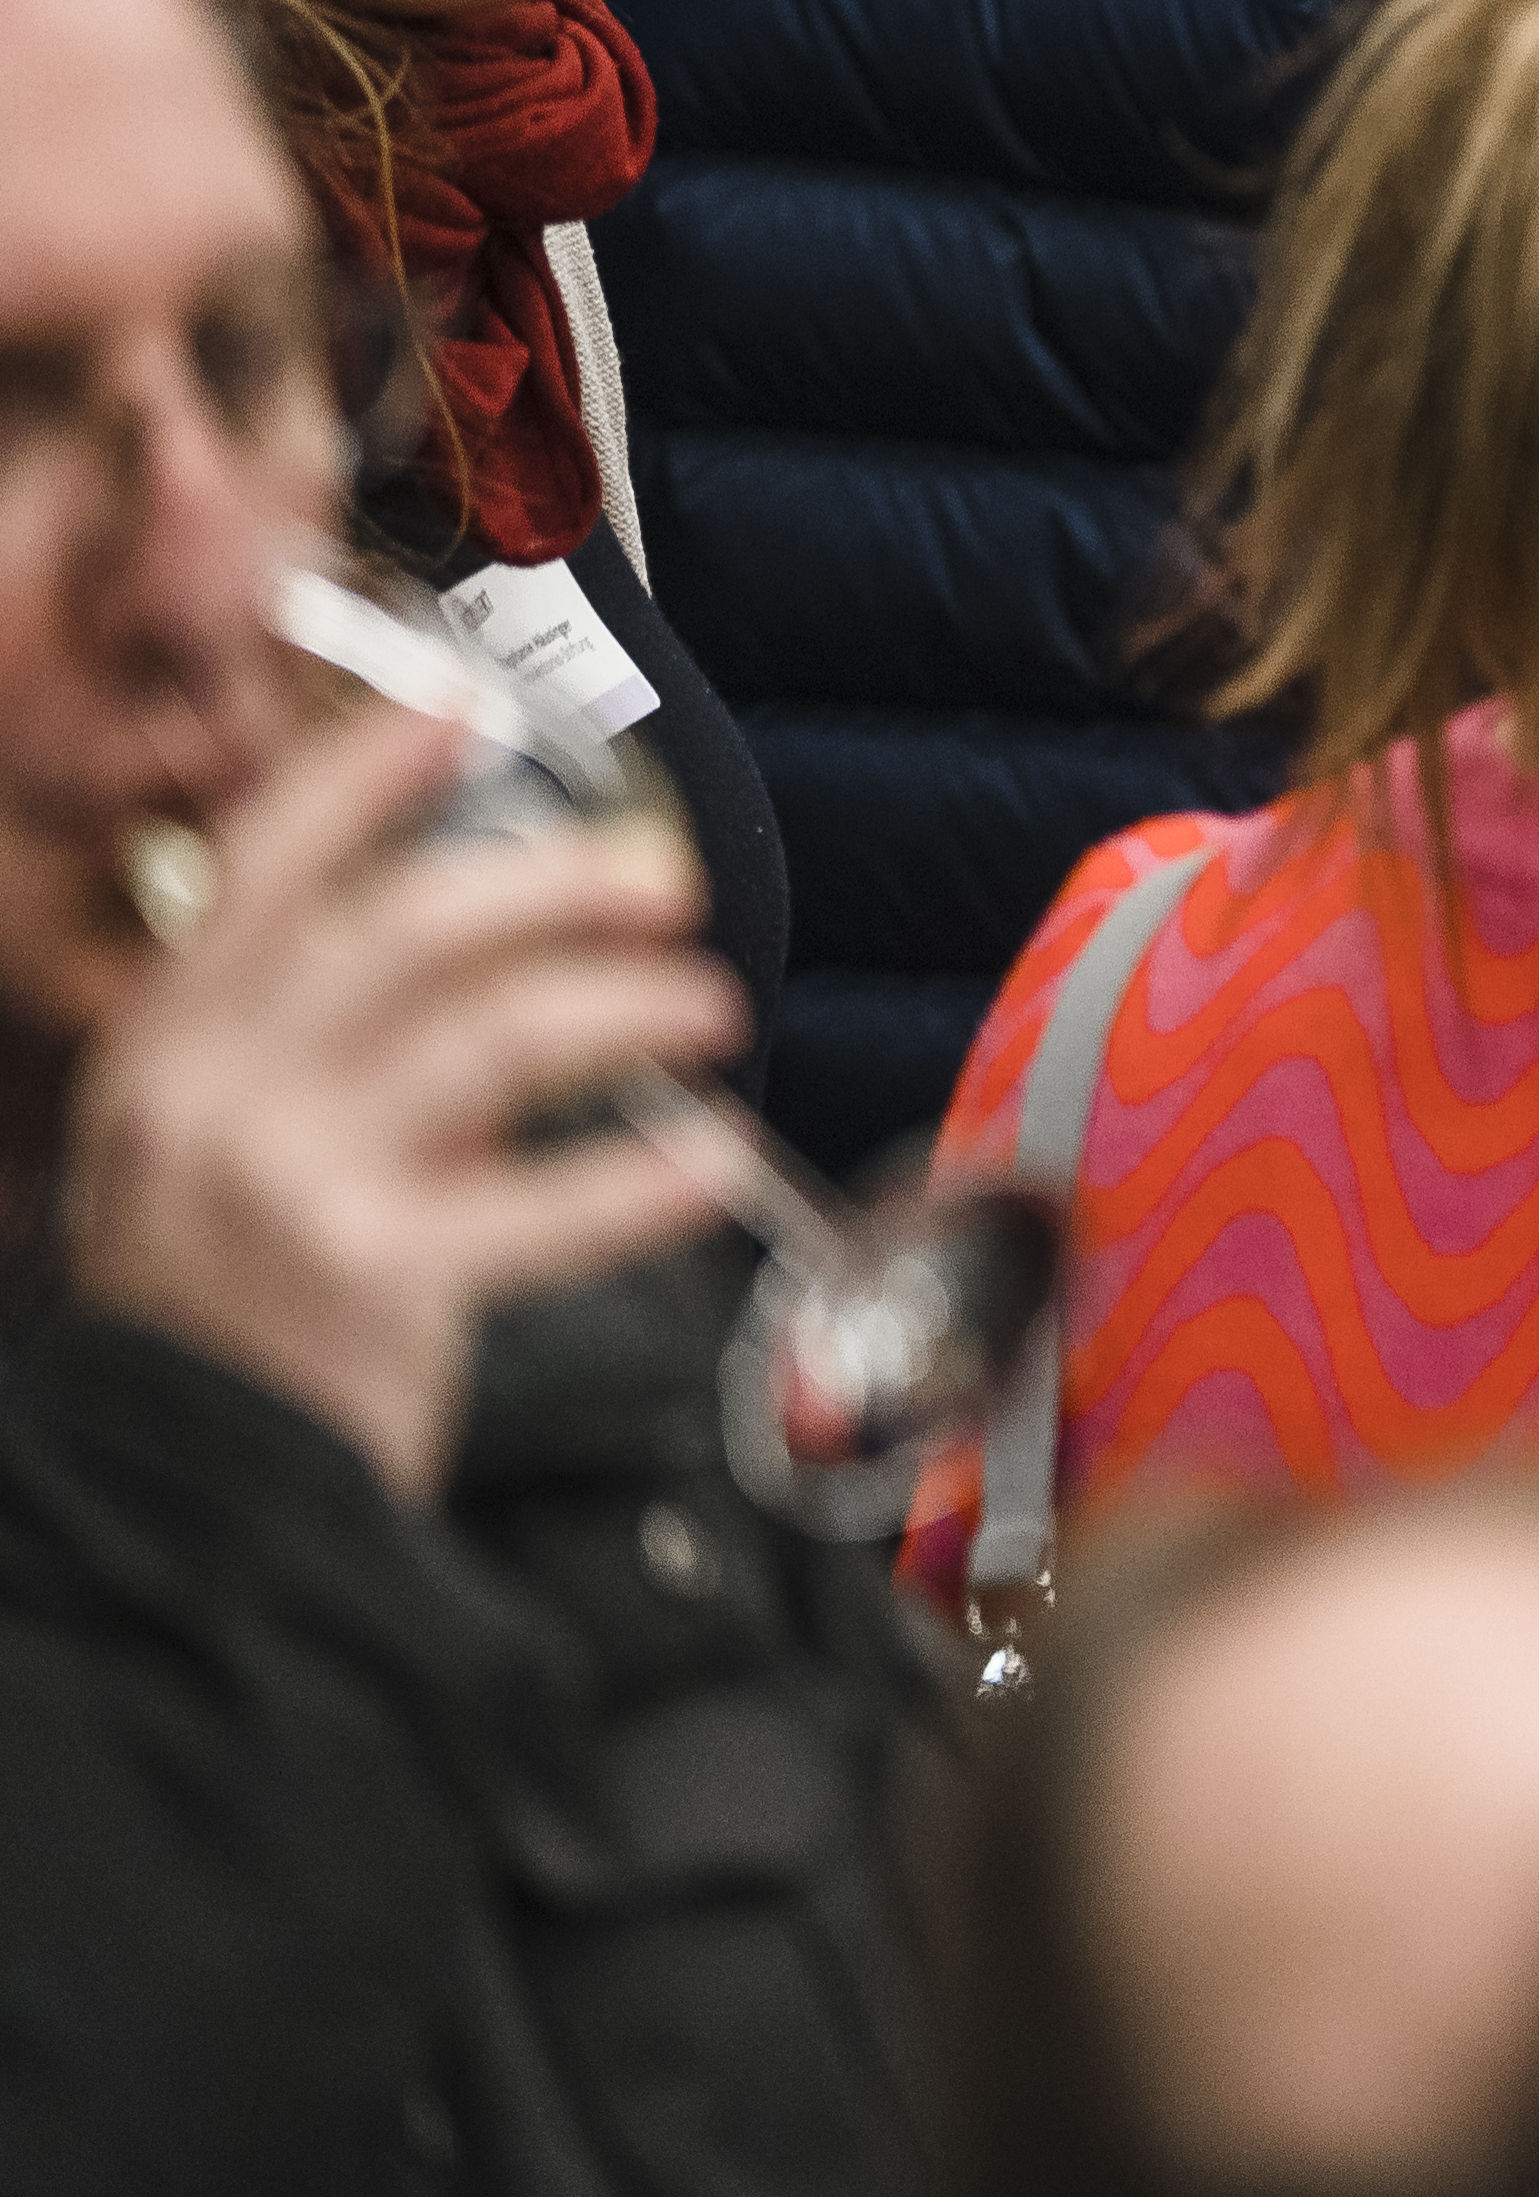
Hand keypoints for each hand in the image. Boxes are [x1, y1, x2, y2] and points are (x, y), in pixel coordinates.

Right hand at [59, 707, 736, 1500]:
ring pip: (496, 1038)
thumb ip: (312, 1046)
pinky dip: (643, 1178)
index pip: (265, 862)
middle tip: (665, 883)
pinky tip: (713, 1157)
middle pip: (409, 927)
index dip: (369, 774)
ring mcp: (289, 1181)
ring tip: (710, 1011)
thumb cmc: (209, 1305)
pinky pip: (544, 1205)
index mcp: (170, 1040)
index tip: (464, 710)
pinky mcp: (373, 1278)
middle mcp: (217, 1090)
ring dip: (627, 1007)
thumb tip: (478, 947)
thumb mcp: (209, 1145)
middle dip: (557, 883)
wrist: (166, 1486)